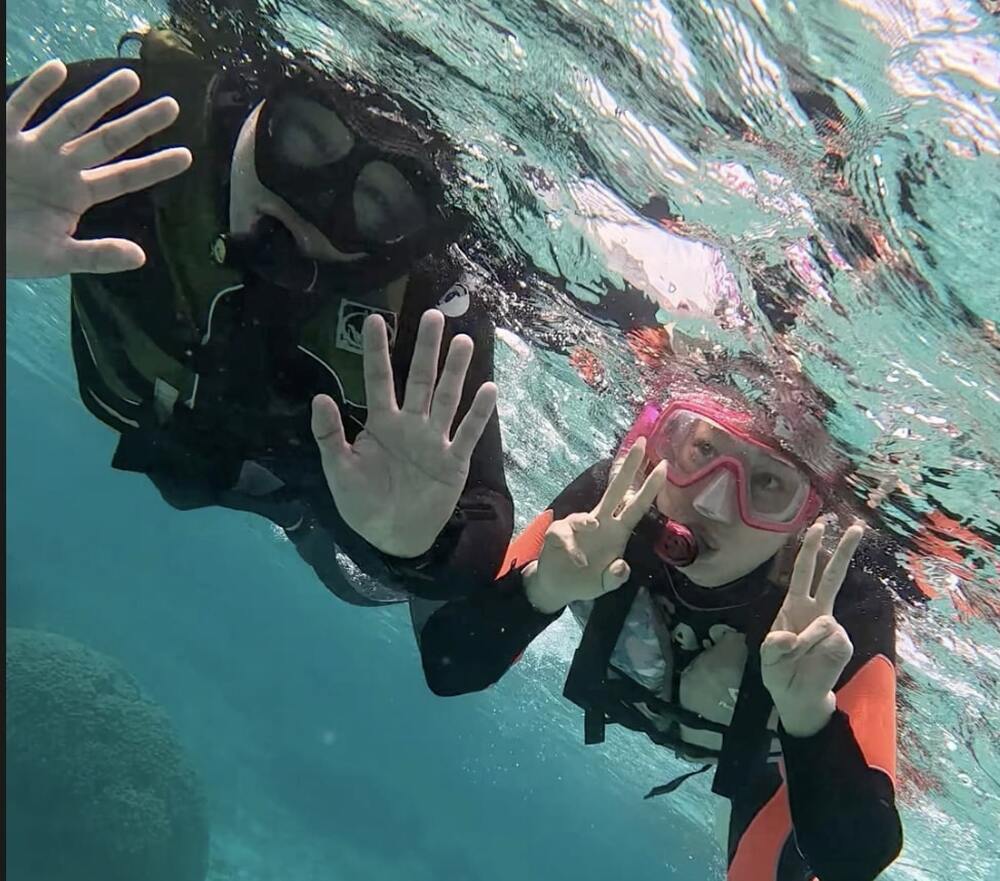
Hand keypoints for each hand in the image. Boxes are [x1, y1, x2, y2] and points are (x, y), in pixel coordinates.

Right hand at [6, 60, 191, 277]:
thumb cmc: (9, 248)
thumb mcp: (56, 257)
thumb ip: (96, 255)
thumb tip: (140, 257)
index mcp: (77, 194)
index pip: (124, 177)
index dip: (154, 167)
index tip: (187, 156)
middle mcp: (61, 167)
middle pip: (107, 141)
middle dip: (139, 124)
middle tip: (173, 106)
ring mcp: (32, 149)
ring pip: (71, 118)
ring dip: (100, 99)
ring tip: (131, 79)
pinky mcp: (1, 139)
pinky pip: (19, 109)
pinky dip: (35, 90)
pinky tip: (57, 69)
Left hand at [311, 309, 497, 557]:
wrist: (393, 537)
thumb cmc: (363, 503)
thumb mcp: (338, 470)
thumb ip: (330, 435)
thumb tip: (319, 397)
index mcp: (381, 423)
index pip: (379, 379)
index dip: (377, 350)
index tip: (374, 319)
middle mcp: (411, 424)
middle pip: (420, 379)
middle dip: (426, 349)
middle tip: (434, 315)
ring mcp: (435, 440)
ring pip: (446, 398)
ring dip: (456, 371)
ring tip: (464, 342)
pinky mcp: (454, 461)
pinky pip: (467, 433)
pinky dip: (477, 413)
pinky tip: (488, 389)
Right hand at [524, 439, 666, 613]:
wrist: (558, 587)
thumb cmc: (587, 580)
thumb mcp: (606, 584)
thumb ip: (616, 578)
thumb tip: (620, 566)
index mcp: (617, 531)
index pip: (637, 505)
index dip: (651, 487)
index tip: (665, 466)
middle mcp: (601, 523)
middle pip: (617, 490)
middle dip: (629, 467)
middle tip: (642, 443)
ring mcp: (579, 527)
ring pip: (584, 516)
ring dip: (586, 522)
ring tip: (591, 533)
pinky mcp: (559, 534)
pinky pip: (565, 535)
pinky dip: (571, 548)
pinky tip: (577, 561)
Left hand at [761, 520, 864, 736]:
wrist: (798, 698)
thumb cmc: (780, 672)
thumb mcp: (768, 656)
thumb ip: (775, 645)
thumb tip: (793, 636)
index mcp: (794, 606)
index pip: (803, 572)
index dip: (809, 550)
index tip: (817, 527)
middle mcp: (816, 611)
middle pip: (831, 576)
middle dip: (843, 551)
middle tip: (855, 525)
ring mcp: (832, 626)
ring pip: (822, 622)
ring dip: (805, 642)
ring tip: (797, 658)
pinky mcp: (842, 643)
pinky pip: (828, 642)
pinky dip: (814, 653)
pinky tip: (813, 663)